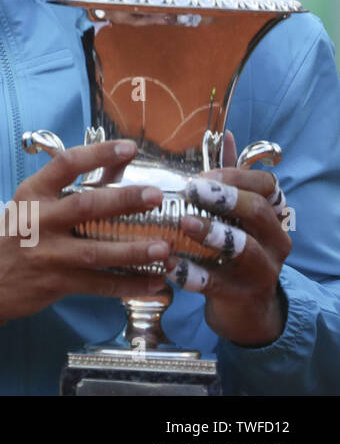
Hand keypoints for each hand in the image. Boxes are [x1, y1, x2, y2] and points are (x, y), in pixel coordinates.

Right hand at [0, 140, 170, 321]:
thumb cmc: (12, 235)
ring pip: (96, 251)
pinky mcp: (54, 283)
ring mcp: (46, 254)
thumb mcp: (32, 205)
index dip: (99, 153)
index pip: (66, 164)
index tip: (129, 147)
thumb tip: (117, 166)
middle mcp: (37, 220)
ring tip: (164, 247)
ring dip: (133, 250)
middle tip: (156, 196)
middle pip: (86, 207)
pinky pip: (98, 285)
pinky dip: (128, 285)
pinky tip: (153, 282)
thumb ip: (72, 187)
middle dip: (125, 201)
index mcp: (32, 194)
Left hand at [166, 131, 290, 346]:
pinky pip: (217, 283)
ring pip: (245, 248)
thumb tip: (224, 134)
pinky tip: (168, 264)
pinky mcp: (241, 295)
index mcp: (272, 214)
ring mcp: (263, 269)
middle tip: (191, 190)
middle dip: (225, 199)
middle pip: (259, 212)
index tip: (201, 174)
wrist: (245, 308)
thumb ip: (229, 178)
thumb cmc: (232, 250)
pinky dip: (191, 273)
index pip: (266, 186)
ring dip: (213, 233)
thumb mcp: (235, 214)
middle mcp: (275, 239)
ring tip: (185, 222)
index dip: (235, 176)